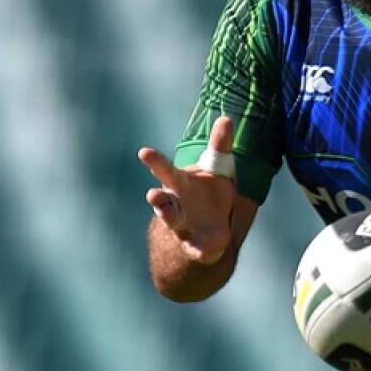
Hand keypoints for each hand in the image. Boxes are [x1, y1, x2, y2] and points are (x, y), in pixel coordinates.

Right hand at [138, 116, 236, 264]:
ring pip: (171, 222)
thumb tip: (227, 117)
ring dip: (167, 217)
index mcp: (180, 184)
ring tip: (163, 210)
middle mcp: (175, 204)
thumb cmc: (209, 193)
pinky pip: (197, 250)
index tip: (144, 152)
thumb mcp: (217, 169)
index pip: (166, 171)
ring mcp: (182, 226)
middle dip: (157, 196)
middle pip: (162, 199)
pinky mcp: (195, 245)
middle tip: (152, 194)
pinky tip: (206, 253)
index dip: (155, 162)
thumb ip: (220, 145)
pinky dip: (201, 251)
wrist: (210, 230)